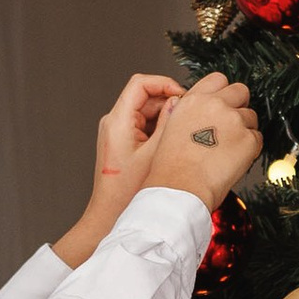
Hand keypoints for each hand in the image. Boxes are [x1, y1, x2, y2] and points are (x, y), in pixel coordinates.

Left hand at [90, 73, 180, 208]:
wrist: (109, 214)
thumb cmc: (126, 192)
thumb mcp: (154, 154)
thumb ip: (169, 123)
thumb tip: (180, 102)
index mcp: (117, 121)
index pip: (140, 84)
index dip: (164, 83)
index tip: (183, 95)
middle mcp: (114, 122)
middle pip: (145, 96)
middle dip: (169, 102)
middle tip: (190, 114)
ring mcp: (118, 131)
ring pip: (147, 110)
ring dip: (167, 116)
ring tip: (184, 130)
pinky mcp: (123, 141)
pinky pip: (144, 124)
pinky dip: (160, 127)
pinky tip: (174, 140)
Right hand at [145, 71, 261, 210]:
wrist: (180, 187)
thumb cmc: (171, 167)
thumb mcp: (170, 128)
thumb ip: (189, 112)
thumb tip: (202, 110)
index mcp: (194, 100)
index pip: (219, 79)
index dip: (224, 92)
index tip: (224, 103)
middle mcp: (215, 105)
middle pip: (241, 91)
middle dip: (239, 106)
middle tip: (232, 126)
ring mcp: (234, 120)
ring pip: (251, 117)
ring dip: (244, 130)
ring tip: (227, 151)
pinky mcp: (249, 140)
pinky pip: (258, 139)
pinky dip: (251, 149)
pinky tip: (233, 161)